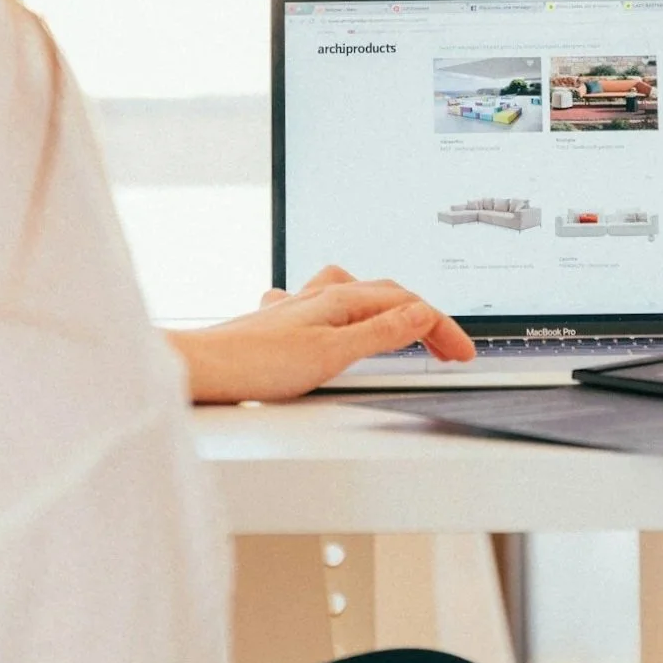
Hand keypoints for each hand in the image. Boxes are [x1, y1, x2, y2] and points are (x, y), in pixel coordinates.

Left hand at [167, 264, 473, 403]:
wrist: (200, 368)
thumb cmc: (255, 363)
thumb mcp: (332, 354)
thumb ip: (380, 333)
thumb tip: (424, 313)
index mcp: (341, 299)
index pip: (408, 306)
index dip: (441, 329)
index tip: (463, 353)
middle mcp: (321, 295)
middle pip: (388, 295)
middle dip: (424, 318)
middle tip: (448, 349)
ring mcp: (300, 307)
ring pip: (357, 294)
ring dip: (389, 308)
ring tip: (405, 326)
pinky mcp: (282, 323)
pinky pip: (326, 305)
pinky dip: (349, 313)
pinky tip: (336, 322)